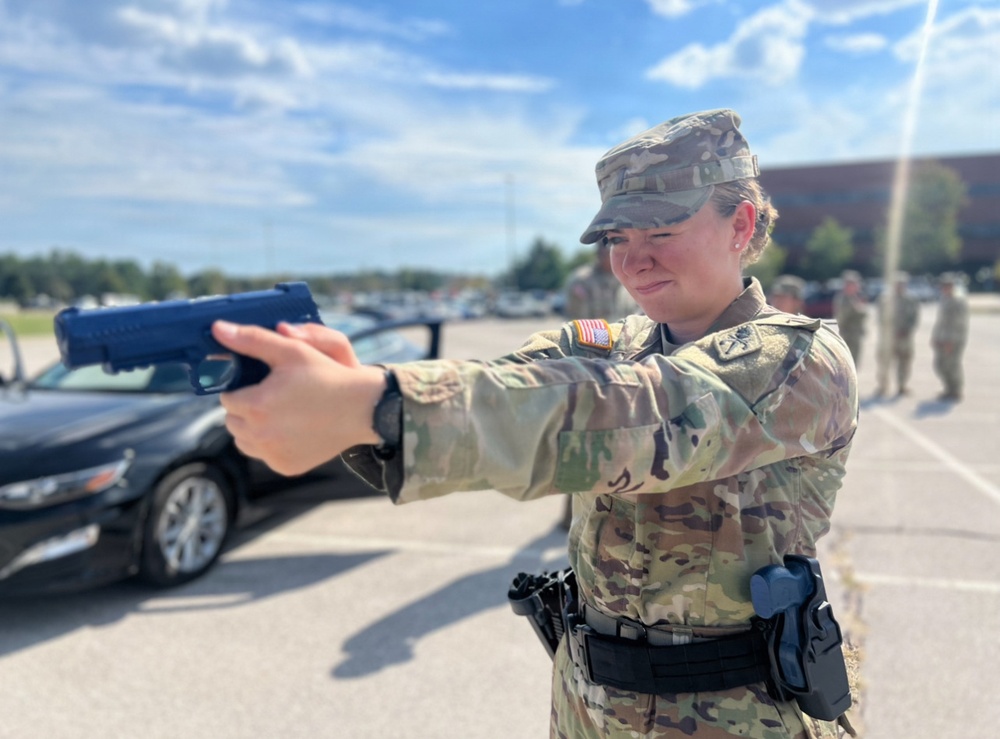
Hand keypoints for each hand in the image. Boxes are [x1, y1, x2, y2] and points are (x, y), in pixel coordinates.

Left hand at [211, 320, 384, 475]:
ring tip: (276, 413)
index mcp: (256, 405)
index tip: (259, 383)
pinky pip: (263, 455)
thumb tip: (217, 329)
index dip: (241, 388)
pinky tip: (289, 430)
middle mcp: (260, 434)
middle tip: (269, 396)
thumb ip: (252, 339)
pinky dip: (269, 444)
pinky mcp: (285, 466)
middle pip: (231, 421)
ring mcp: (272, 454)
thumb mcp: (291, 350)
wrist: (360, 409)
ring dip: (252, 428)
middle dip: (244, 408)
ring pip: (243, 441)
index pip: (227, 398)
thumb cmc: (326, 376)